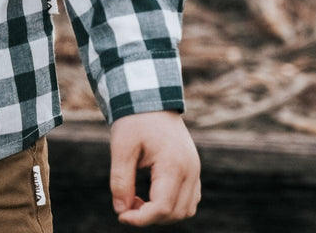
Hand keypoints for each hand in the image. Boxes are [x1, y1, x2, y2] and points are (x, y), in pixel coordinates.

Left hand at [109, 111, 200, 225]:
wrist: (150, 97)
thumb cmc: (134, 120)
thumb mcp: (121, 147)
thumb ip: (120, 180)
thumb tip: (121, 210)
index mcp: (173, 164)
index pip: (162, 207)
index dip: (141, 218)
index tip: (121, 215)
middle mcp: (190, 170)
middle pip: (175, 213)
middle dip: (149, 217)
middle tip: (126, 204)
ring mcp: (195, 169)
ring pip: (185, 210)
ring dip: (162, 213)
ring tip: (137, 198)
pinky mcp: (193, 168)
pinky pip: (189, 199)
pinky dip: (172, 204)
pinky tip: (150, 194)